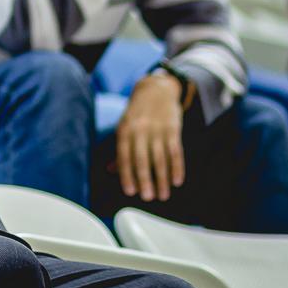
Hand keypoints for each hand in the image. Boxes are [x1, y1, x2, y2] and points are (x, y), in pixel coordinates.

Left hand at [114, 70, 185, 202]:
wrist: (156, 90)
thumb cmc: (137, 114)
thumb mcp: (124, 127)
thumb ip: (119, 149)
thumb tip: (109, 171)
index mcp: (124, 130)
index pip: (124, 156)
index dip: (126, 174)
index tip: (130, 192)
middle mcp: (140, 129)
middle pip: (142, 159)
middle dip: (145, 180)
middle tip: (148, 198)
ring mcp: (157, 128)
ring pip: (159, 158)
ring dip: (162, 178)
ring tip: (163, 195)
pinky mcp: (173, 128)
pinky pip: (175, 150)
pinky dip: (177, 167)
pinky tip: (177, 181)